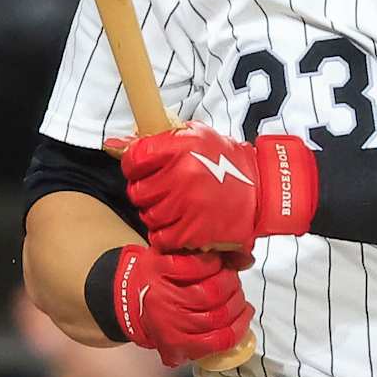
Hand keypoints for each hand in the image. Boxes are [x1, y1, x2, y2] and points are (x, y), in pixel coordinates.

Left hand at [107, 245, 251, 367]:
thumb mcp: (176, 343)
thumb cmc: (158, 316)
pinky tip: (215, 263)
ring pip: (214, 290)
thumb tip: (241, 334)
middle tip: (237, 296)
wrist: (125, 294)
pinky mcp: (162, 266)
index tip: (245, 315)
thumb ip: (204, 343)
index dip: (240, 327)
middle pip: (221, 314)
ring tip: (229, 279)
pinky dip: (211, 262)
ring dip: (229, 282)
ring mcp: (166, 291)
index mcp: (177, 340)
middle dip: (236, 304)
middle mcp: (171, 318)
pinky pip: (197, 265)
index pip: (221, 339)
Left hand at [116, 126, 318, 254]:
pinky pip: (162, 237)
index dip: (136, 166)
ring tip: (179, 207)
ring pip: (148, 215)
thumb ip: (155, 142)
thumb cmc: (228, 163)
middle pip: (138, 191)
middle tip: (167, 190)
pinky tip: (183, 224)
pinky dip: (168, 235)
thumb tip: (111, 144)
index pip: (135, 159)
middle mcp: (182, 175)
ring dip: (159, 214)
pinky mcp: (194, 231)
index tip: (146, 169)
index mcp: (181, 148)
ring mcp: (188, 205)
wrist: (265, 192)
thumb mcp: (195, 139)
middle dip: (148, 192)